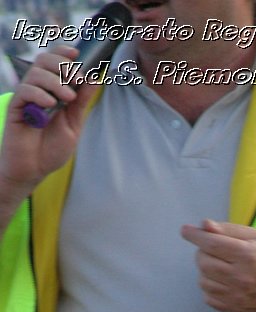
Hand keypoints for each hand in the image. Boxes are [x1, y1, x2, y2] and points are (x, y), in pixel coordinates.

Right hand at [0, 46, 96, 200]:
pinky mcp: (16, 107)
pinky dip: (39, 94)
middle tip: (75, 80)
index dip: (63, 52)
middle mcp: (38, 89)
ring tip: (67, 98)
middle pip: (44, 60)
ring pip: (36, 73)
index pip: (54, 62)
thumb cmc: (51, 149)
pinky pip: (25, 90)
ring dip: (55, 81)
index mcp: (52, 90)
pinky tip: (50, 104)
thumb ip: (81, 102)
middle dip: (62, 65)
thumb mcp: (73, 124)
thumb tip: (94, 79)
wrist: (34, 170)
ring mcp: (26, 97)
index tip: (76, 53)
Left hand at [181, 219, 255, 311]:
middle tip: (213, 250)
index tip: (186, 231)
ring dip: (206, 270)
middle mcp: (241, 277)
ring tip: (220, 266)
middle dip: (203, 252)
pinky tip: (222, 281)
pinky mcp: (236, 309)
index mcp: (247, 255)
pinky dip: (210, 287)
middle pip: (203, 262)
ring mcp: (237, 296)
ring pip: (203, 280)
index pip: (211, 244)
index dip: (195, 236)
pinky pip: (208, 298)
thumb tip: (204, 225)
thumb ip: (229, 231)